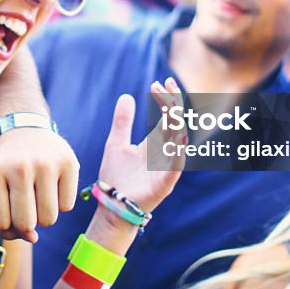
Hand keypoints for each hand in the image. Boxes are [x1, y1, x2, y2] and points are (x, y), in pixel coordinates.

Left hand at [0, 127, 78, 242]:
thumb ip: (4, 221)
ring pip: (49, 219)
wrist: (24, 131)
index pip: (0, 224)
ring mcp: (46, 163)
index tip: (7, 208)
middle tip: (23, 201)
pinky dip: (60, 203)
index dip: (5, 224)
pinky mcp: (69, 162)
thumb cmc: (6, 167)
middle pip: (26, 223)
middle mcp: (19, 166)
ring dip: (43, 214)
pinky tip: (51, 185)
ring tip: (37, 193)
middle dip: (25, 221)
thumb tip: (33, 238)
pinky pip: (67, 206)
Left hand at [96, 78, 184, 216]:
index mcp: (155, 143)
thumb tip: (127, 96)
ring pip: (178, 142)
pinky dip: (178, 153)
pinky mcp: (164, 184)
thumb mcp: (116, 143)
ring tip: (171, 106)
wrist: (111, 205)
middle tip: (166, 84)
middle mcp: (164, 153)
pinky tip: (176, 138)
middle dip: (173, 103)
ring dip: (177, 123)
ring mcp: (166, 168)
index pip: (167, 116)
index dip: (165, 99)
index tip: (157, 82)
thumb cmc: (115, 177)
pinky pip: (175, 167)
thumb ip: (123, 121)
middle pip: (176, 123)